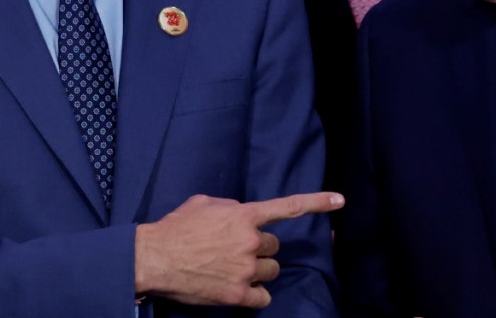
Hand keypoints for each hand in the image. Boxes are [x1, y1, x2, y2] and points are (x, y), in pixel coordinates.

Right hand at [134, 191, 343, 307]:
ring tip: (231, 269)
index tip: (340, 200)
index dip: (317, 202)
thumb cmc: (176, 227)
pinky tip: (236, 289)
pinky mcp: (238, 294)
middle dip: (258, 249)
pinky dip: (254, 294)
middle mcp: (251, 241)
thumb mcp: (205, 203)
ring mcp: (246, 269)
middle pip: (274, 247)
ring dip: (257, 271)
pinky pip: (263, 296)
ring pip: (271, 271)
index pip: (287, 207)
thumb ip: (231, 207)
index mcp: (244, 216)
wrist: (154, 258)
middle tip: (234, 251)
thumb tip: (242, 214)